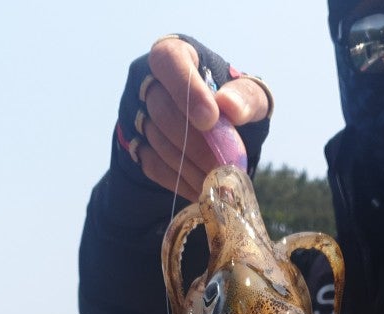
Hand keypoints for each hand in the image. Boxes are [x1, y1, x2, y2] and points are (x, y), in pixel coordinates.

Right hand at [135, 36, 271, 199]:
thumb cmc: (232, 103)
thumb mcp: (249, 96)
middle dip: (196, 143)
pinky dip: (178, 180)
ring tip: (217, 181)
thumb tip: (231, 108)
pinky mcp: (133, 142)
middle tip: (222, 166)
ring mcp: (135, 112)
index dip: (187, 91)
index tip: (210, 120)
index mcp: (176, 54)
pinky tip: (201, 189)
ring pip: (156, 140)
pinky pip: (151, 164)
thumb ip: (247, 97)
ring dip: (189, 165)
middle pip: (162, 109)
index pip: (168, 61)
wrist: (211, 128)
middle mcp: (147, 79)